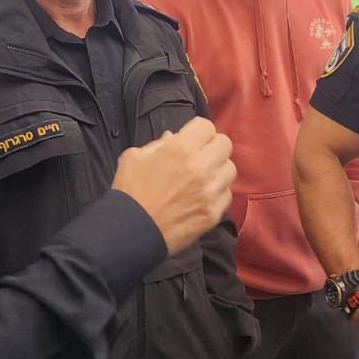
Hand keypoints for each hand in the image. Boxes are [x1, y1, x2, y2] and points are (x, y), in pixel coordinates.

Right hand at [112, 117, 234, 254]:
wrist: (130, 232)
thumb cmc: (129, 192)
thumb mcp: (134, 157)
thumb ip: (157, 144)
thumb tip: (172, 137)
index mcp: (180, 149)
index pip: (206, 126)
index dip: (197, 131)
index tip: (191, 138)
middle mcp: (201, 167)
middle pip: (225, 144)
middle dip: (212, 146)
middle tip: (200, 154)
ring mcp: (209, 192)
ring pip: (230, 169)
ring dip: (217, 169)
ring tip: (203, 176)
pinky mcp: (213, 213)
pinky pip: (226, 194)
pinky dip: (217, 192)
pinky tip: (203, 195)